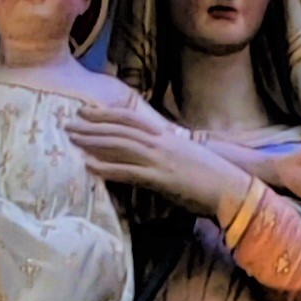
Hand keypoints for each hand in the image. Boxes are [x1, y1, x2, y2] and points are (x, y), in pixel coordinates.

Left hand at [62, 80, 246, 211]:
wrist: (232, 188)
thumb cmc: (213, 178)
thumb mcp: (187, 159)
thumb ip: (167, 155)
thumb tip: (153, 159)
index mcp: (166, 136)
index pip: (130, 119)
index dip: (106, 114)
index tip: (86, 112)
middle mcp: (161, 142)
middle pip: (120, 129)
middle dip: (92, 125)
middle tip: (68, 123)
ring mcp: (160, 160)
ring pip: (120, 145)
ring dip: (93, 142)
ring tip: (71, 139)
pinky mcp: (161, 180)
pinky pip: (129, 172)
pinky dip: (107, 168)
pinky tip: (89, 166)